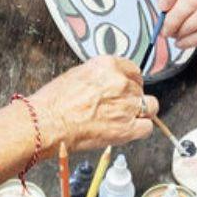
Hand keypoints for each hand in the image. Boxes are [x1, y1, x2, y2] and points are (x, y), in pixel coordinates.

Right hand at [29, 55, 154, 152]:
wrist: (47, 124)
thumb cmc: (53, 103)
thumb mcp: (76, 75)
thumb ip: (99, 77)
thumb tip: (107, 83)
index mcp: (107, 66)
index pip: (133, 70)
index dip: (130, 81)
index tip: (126, 88)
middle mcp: (120, 82)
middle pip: (140, 89)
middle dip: (131, 98)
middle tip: (117, 107)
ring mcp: (126, 105)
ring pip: (150, 106)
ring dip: (140, 112)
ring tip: (124, 119)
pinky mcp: (127, 128)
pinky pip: (147, 127)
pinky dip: (140, 129)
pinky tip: (127, 130)